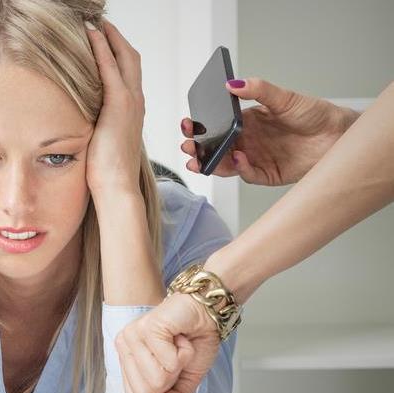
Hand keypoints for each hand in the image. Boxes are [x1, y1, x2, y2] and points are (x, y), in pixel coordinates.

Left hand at [84, 20, 145, 196]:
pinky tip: (90, 35)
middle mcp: (135, 102)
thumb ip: (96, 126)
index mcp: (132, 111)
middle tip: (100, 23)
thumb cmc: (106, 172)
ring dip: (109, 37)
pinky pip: (111, 67)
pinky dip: (102, 48)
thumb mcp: (101, 142)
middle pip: (131, 58)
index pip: (128, 73)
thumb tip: (80, 123)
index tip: (103, 39)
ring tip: (95, 23)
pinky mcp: (119, 104)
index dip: (117, 53)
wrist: (116, 186)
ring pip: (124, 57)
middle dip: (116, 38)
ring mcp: (130, 101)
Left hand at [115, 293, 219, 392]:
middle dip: (170, 380)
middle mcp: (123, 347)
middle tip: (175, 355)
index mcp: (126, 361)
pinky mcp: (146, 328)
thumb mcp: (187, 381)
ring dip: (178, 364)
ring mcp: (132, 336)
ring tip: (177, 344)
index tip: (169, 370)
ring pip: (157, 380)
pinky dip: (185, 353)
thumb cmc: (194, 343)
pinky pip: (169, 362)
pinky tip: (180, 336)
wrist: (207, 315)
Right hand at [181, 78, 358, 185]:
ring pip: (226, 165)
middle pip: (215, 149)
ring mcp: (256, 159)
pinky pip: (248, 175)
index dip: (199, 128)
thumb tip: (233, 83)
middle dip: (198, 149)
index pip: (215, 127)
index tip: (188, 125)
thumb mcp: (284, 97)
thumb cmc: (314, 114)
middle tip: (189, 147)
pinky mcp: (268, 175)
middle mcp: (248, 142)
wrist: (339, 135)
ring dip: (212, 164)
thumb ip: (258, 90)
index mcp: (246, 123)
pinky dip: (240, 169)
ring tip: (202, 161)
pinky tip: (239, 160)